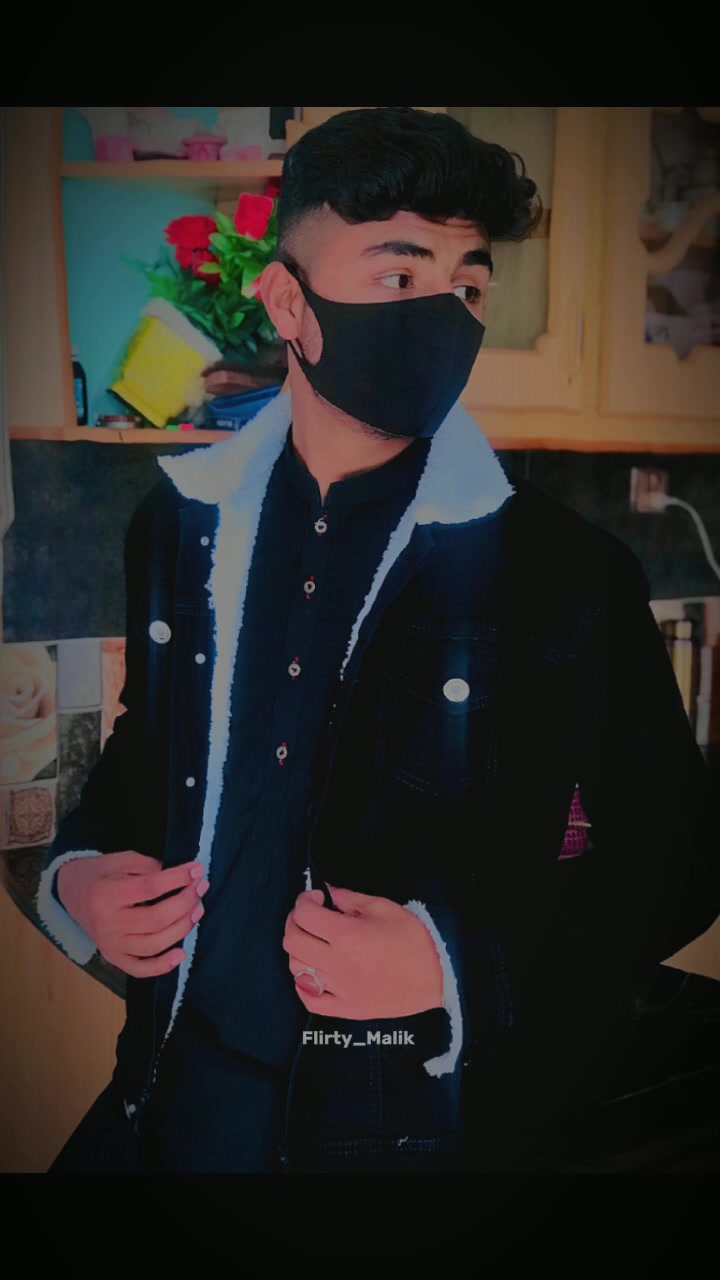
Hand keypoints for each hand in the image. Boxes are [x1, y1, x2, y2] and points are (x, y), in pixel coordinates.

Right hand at [56, 851, 209, 976]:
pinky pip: (140, 969)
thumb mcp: (120, 859)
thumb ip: (148, 866)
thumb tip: (180, 877)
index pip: (149, 888)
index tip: (196, 870)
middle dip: (185, 902)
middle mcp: (107, 923)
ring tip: (198, 910)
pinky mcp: (113, 957)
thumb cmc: (100, 874)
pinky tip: (181, 954)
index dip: (177, 879)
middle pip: (156, 919)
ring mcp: (110, 945)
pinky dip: (162, 966)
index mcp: (106, 894)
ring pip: (153, 944)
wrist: (71, 892)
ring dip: (182, 928)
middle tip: (202, 887)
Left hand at [283, 885, 443, 1018]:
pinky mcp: (346, 1008)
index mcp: (347, 936)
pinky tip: (313, 972)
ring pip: (296, 968)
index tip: (317, 898)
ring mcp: (339, 989)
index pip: (305, 915)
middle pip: (292, 941)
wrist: (437, 978)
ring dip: (299, 950)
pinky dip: (304, 984)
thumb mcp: (384, 908)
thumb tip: (330, 893)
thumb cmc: (413, 939)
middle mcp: (337, 963)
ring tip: (314, 941)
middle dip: (295, 921)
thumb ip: (351, 899)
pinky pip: (310, 1000)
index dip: (304, 900)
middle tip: (310, 916)